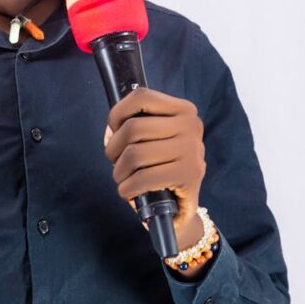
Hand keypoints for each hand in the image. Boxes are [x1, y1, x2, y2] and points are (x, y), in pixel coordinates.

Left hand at [103, 88, 206, 251]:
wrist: (181, 206)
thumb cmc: (160, 165)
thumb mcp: (154, 137)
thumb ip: (136, 123)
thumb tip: (111, 128)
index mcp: (184, 110)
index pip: (141, 97)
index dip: (117, 114)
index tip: (114, 131)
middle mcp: (192, 126)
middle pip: (133, 128)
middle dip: (113, 149)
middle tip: (115, 162)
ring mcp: (193, 150)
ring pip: (134, 153)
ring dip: (119, 171)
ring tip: (121, 178)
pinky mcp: (189, 175)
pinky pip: (143, 178)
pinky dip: (127, 188)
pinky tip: (128, 191)